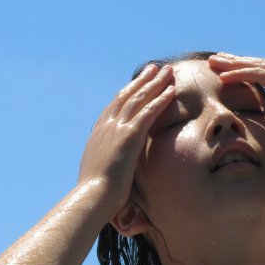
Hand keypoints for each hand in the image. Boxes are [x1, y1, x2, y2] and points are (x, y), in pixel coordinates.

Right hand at [78, 64, 175, 214]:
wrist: (92, 196)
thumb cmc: (96, 192)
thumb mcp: (97, 170)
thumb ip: (105, 160)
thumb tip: (110, 164)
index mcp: (99, 133)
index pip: (115, 106)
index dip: (128, 92)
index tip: (138, 83)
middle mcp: (107, 125)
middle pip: (127, 95)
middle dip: (142, 80)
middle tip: (155, 68)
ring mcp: (117, 128)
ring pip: (139, 98)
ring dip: (155, 83)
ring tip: (168, 71)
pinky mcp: (129, 135)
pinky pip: (148, 111)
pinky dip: (160, 99)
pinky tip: (172, 90)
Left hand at [208, 53, 264, 169]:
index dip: (247, 73)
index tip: (228, 73)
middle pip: (260, 66)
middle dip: (236, 62)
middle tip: (216, 59)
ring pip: (258, 66)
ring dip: (234, 63)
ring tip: (214, 61)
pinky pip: (262, 74)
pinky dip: (242, 73)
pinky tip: (225, 76)